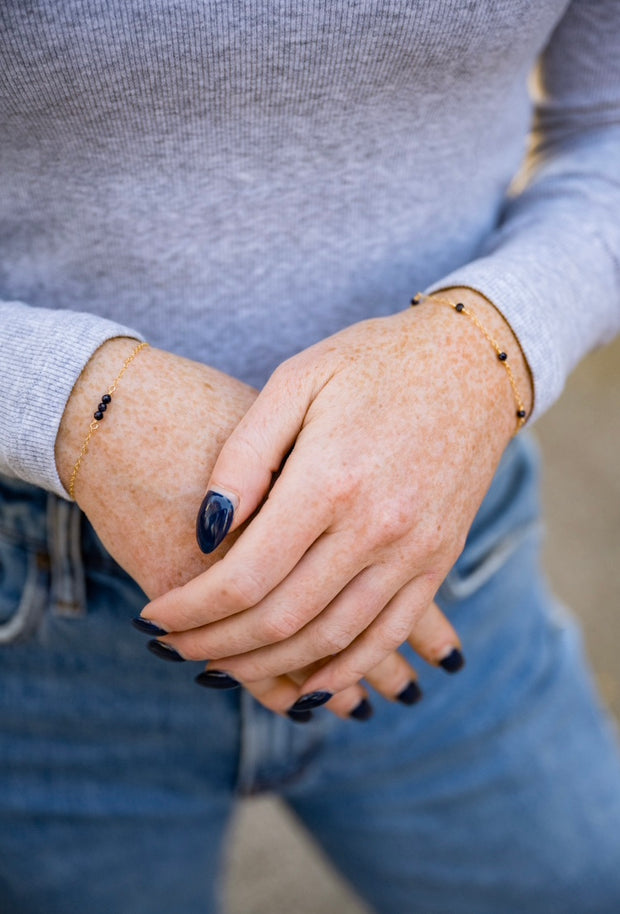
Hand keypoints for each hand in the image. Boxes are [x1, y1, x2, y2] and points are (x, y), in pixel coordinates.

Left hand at [142, 289, 532, 707]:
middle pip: (280, 619)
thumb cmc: (374, 363)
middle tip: (172, 651)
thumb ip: (243, 458)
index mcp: (330, 481)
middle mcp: (376, 528)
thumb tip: (206, 532)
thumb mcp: (296, 382)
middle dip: (214, 646)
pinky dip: (345, 671)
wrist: (474, 364)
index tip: (153, 620)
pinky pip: (388, 635)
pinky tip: (308, 686)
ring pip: (330, 640)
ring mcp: (414, 552)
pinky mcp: (439, 562)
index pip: (243, 578)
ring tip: (220, 669)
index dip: (190, 611)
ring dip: (268, 667)